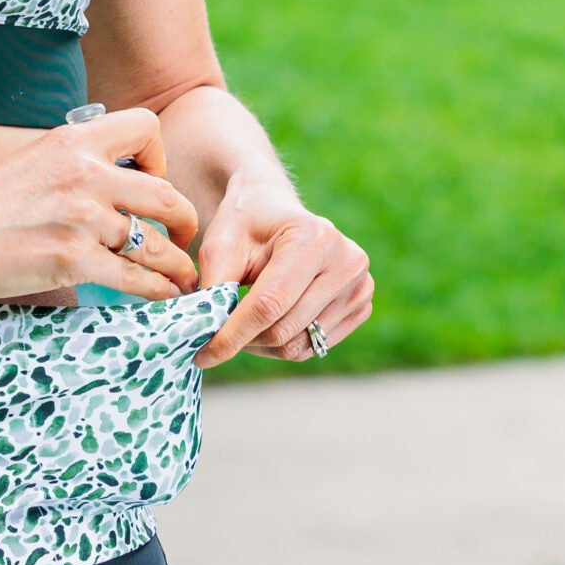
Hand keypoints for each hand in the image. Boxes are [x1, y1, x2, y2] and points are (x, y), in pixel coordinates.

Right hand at [0, 109, 200, 304]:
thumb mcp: (33, 161)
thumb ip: (75, 165)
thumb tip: (112, 186)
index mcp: (74, 141)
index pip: (146, 126)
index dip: (160, 156)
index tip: (150, 181)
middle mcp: (85, 173)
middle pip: (167, 193)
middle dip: (184, 222)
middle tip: (181, 238)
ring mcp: (81, 217)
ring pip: (157, 243)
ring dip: (176, 266)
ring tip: (183, 280)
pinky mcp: (72, 259)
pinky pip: (136, 279)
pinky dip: (157, 291)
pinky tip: (160, 298)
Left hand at [195, 167, 372, 365]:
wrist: (274, 209)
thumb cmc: (244, 225)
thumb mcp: (219, 246)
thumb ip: (214, 289)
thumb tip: (206, 336)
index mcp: (313, 237)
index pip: (268, 304)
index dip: (232, 335)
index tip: (202, 355)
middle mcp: (346, 261)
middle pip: (284, 329)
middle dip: (243, 341)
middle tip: (215, 338)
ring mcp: (360, 285)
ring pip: (299, 345)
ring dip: (261, 345)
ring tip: (241, 324)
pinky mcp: (361, 304)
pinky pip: (315, 346)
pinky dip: (284, 344)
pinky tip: (268, 322)